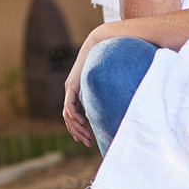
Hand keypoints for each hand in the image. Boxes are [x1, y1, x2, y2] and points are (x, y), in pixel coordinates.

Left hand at [61, 32, 99, 147]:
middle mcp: (70, 92)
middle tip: (87, 143)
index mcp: (77, 93)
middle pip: (69, 119)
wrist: (99, 45)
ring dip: (76, 128)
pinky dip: (75, 116)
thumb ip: (107, 94)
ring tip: (87, 137)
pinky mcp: (72, 86)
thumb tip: (121, 103)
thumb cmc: (106, 62)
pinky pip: (69, 106)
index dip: (78, 129)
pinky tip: (84, 123)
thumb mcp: (106, 83)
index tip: (88, 139)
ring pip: (68, 116)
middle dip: (77, 133)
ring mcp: (70, 89)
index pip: (73, 116)